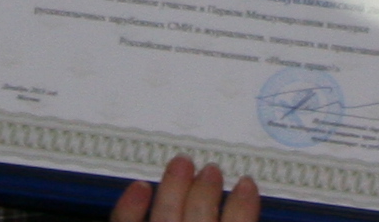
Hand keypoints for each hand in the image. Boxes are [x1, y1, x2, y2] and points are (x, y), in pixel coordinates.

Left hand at [109, 154, 258, 221]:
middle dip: (206, 189)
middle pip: (201, 216)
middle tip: (212, 169)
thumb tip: (245, 206)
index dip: (244, 205)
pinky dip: (130, 207)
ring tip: (182, 163)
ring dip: (174, 187)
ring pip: (164, 216)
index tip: (248, 184)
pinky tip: (139, 187)